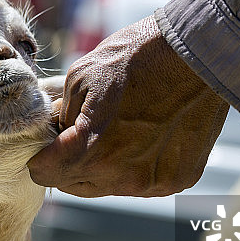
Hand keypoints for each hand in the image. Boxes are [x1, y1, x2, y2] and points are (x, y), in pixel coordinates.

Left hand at [28, 15, 228, 196]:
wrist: (198, 54)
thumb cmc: (137, 58)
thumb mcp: (80, 77)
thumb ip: (61, 116)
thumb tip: (55, 134)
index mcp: (91, 150)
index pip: (44, 174)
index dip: (41, 157)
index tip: (48, 143)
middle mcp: (121, 175)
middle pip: (73, 185)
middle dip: (68, 163)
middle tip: (79, 132)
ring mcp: (151, 182)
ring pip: (106, 187)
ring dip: (101, 167)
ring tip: (116, 131)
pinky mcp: (176, 180)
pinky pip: (140, 183)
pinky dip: (134, 166)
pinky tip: (144, 136)